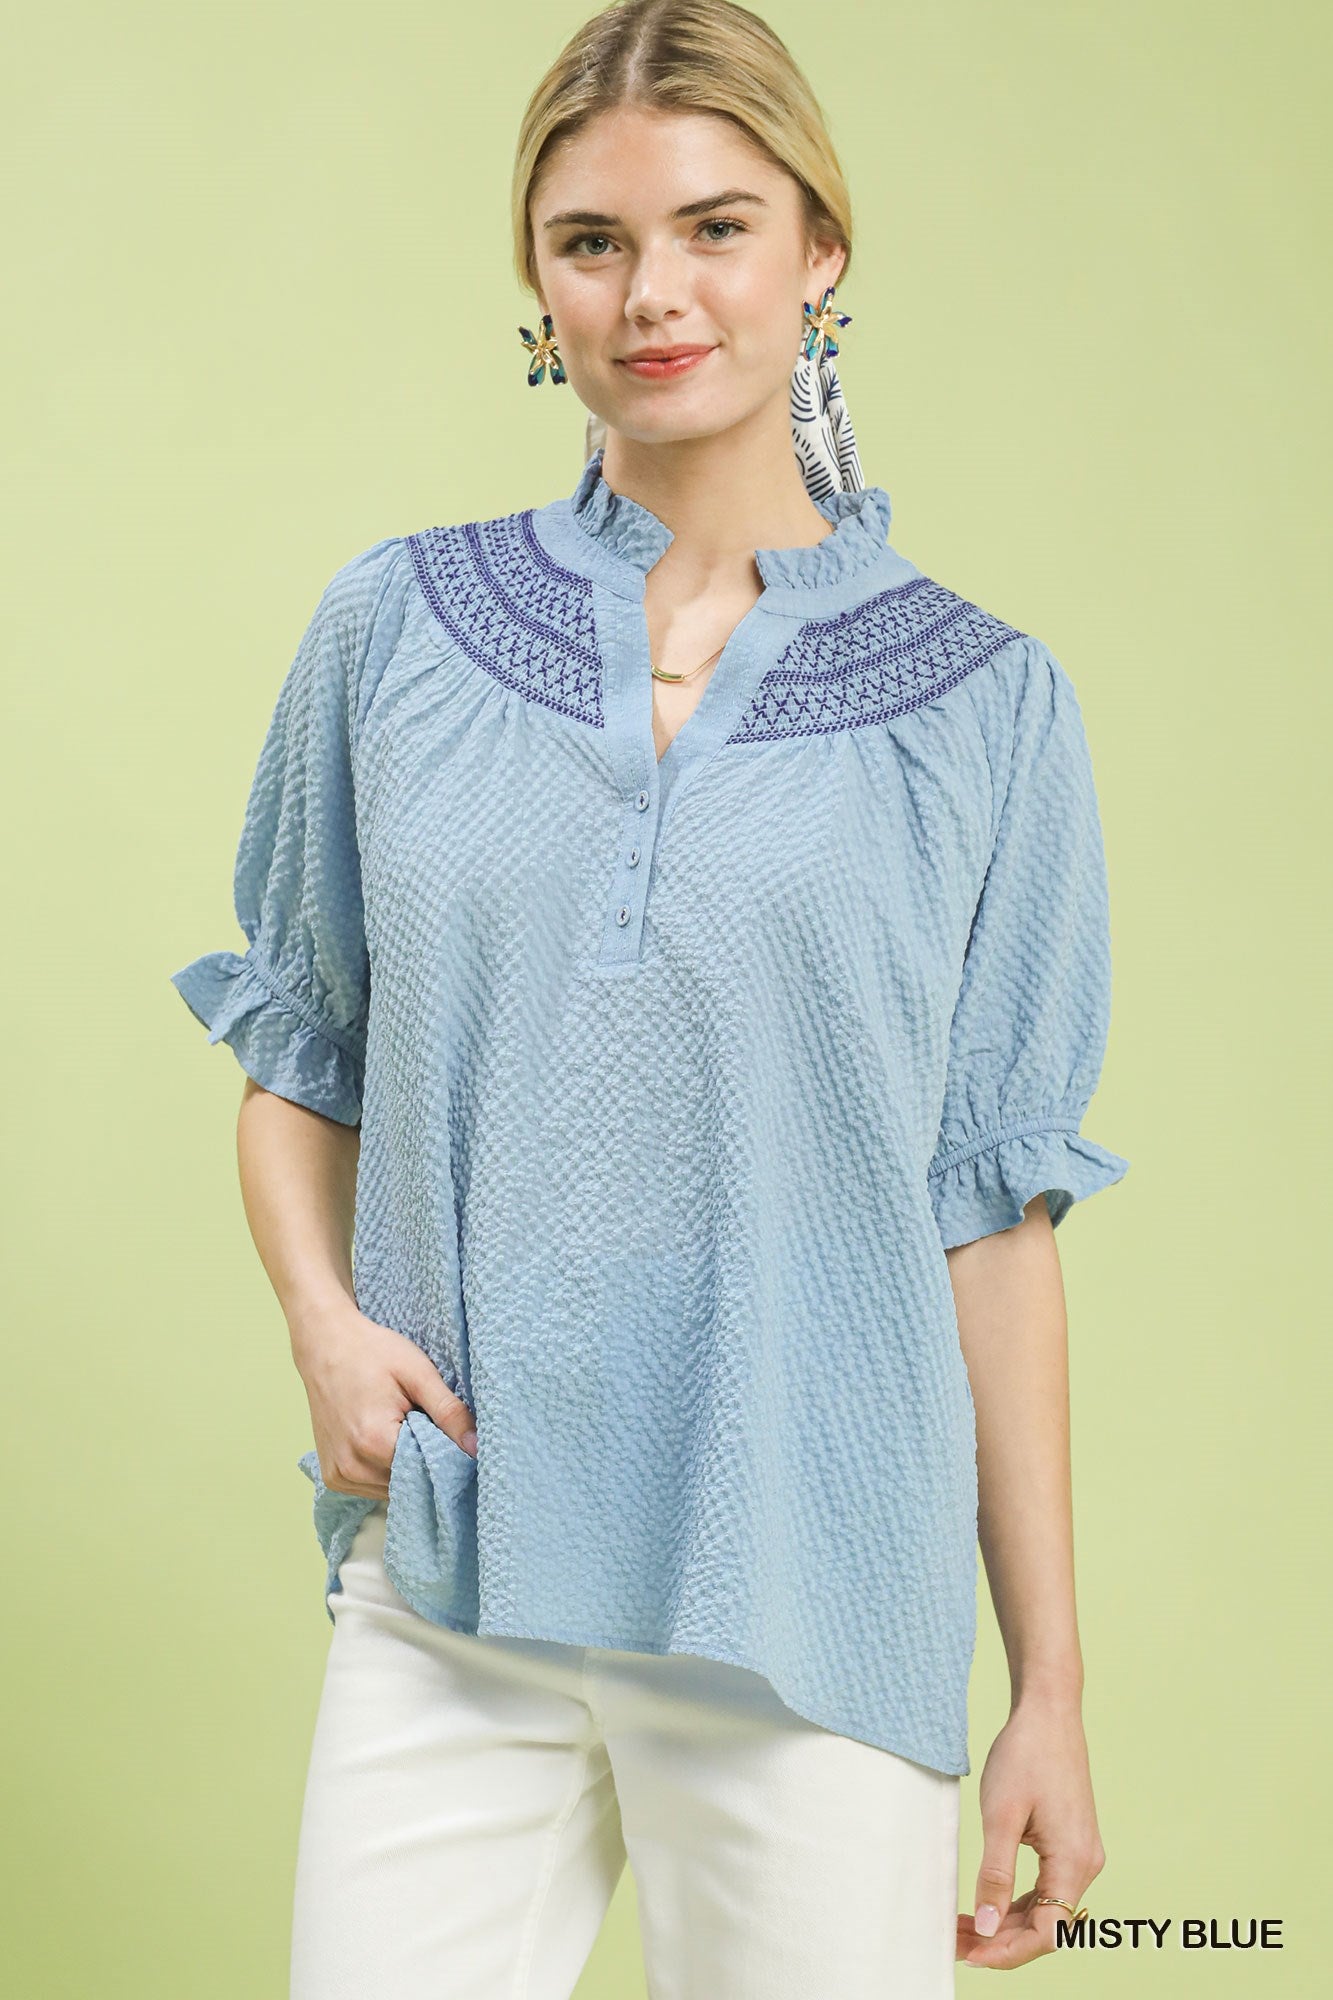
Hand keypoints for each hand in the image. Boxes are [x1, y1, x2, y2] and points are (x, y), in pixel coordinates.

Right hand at [290, 1296, 476, 1499]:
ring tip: (401, 1430)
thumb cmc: (373, 1353)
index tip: (449, 1436)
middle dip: (424, 1463)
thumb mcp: (418, 1374)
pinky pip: (371, 1487)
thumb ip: (449, 1413)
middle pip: (409, 1484)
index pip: (428, 1473)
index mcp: (375, 1443)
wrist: (326, 1346)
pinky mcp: (332, 1476)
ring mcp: (338, 1476)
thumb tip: (477, 1448)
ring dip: (404, 1469)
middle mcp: (352, 1468)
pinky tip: (385, 1442)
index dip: (444, 1456)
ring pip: (392, 1490)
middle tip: (425, 1427)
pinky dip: (384, 1471)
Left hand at [956, 1692, 1105, 1969]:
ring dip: (1005, 1922)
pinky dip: (1015, 1901)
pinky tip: (985, 1906)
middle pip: (1046, 1925)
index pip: (1047, 1932)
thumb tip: (984, 1927)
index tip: (969, 1955)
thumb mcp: (1001, 1815)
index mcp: (1074, 1862)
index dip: (1008, 1951)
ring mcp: (1080, 1854)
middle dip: (1000, 1940)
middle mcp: (1085, 1864)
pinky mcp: (1069, 1843)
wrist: (1047, 1712)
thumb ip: (995, 1874)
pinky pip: (1045, 1887)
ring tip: (962, 1928)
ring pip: (1044, 1908)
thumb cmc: (1025, 1755)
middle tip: (955, 1943)